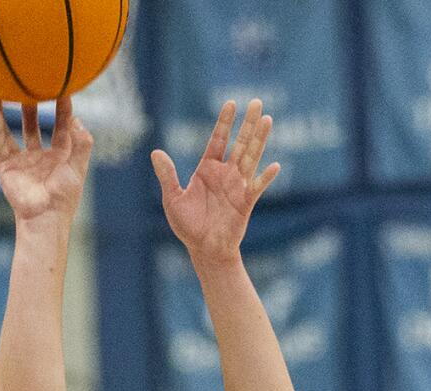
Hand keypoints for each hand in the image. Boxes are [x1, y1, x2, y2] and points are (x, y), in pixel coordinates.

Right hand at [0, 97, 92, 227]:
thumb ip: (82, 142)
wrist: (45, 217)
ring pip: (12, 131)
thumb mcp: (78, 166)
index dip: (62, 108)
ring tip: (2, 91)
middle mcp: (39, 157)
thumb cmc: (64, 197)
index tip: (62, 88)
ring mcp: (21, 162)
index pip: (60, 126)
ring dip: (7, 113)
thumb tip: (76, 119)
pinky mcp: (6, 168)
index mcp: (59, 156)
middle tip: (31, 84)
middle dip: (32, 106)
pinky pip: (0, 143)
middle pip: (33, 125)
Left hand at [152, 99, 280, 264]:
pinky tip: (274, 166)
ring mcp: (237, 185)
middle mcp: (225, 173)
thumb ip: (167, 176)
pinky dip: (266, 177)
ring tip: (268, 119)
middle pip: (239, 143)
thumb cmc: (188, 226)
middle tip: (257, 102)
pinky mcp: (246, 202)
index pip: (218, 140)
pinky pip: (257, 187)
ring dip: (259, 140)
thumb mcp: (173, 199)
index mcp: (208, 169)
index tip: (231, 104)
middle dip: (248, 123)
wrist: (203, 250)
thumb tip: (155, 153)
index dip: (224, 122)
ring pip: (251, 157)